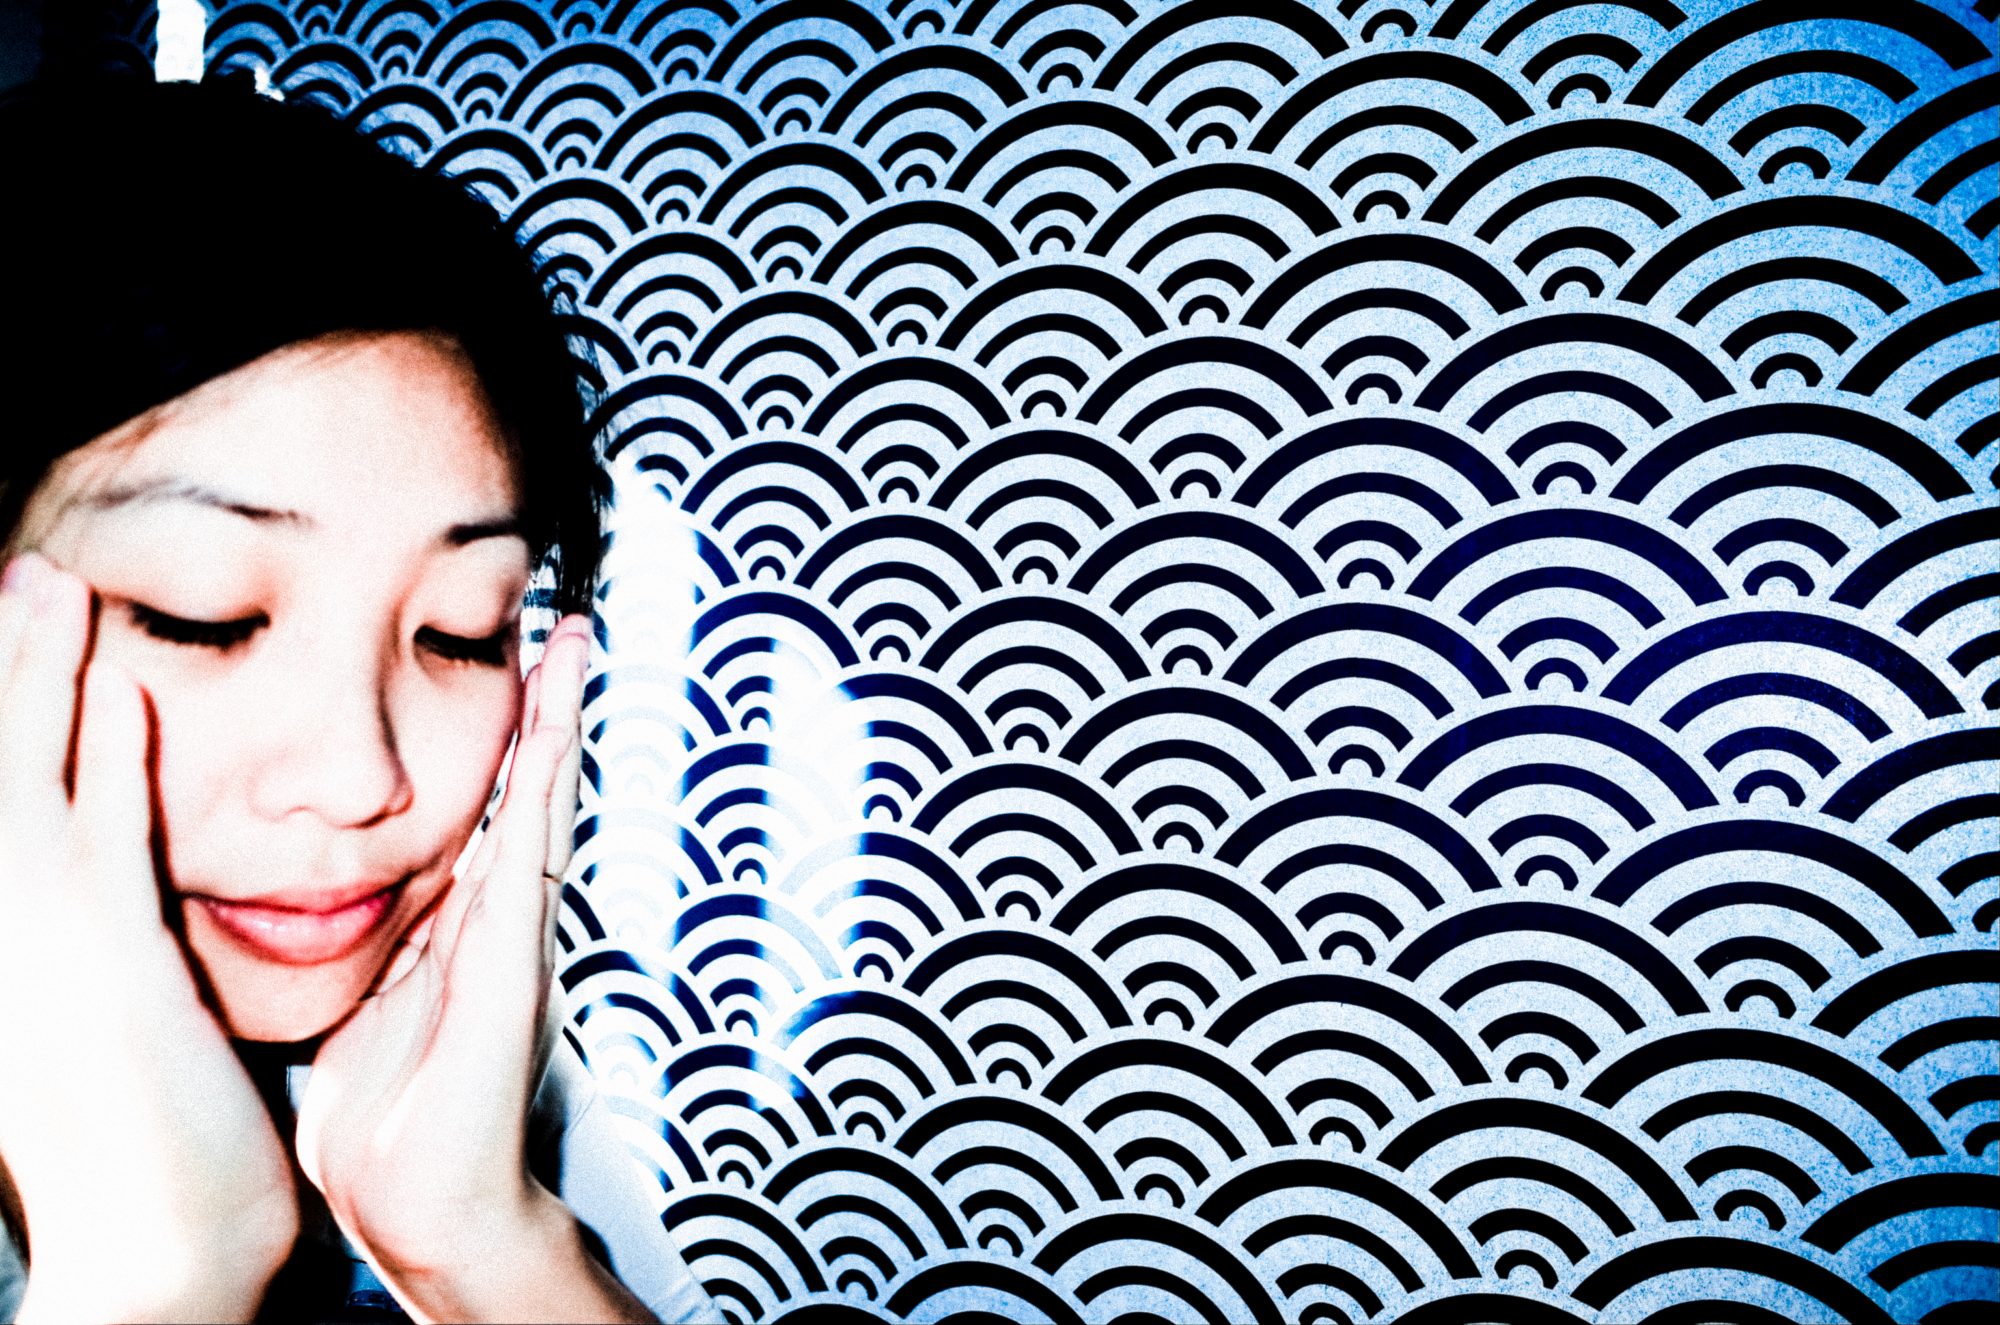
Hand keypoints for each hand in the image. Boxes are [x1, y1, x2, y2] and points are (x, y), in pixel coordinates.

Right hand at [0, 552, 298, 1322]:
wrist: (156, 1252)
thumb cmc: (145, 1160)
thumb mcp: (107, 1033)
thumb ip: (103, 955)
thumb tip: (113, 897)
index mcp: (22, 951)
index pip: (12, 807)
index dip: (14, 724)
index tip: (25, 650)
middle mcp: (13, 934)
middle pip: (0, 771)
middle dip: (8, 672)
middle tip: (21, 577)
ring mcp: (46, 942)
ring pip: (34, 776)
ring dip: (40, 675)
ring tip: (48, 583)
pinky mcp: (103, 957)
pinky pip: (103, 828)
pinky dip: (101, 752)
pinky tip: (116, 685)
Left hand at [294, 613, 590, 1312]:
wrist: (422, 1204)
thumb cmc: (389, 1125)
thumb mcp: (368, 1012)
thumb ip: (381, 956)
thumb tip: (355, 906)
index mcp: (463, 931)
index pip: (487, 816)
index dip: (507, 745)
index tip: (519, 676)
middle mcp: (498, 924)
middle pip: (527, 794)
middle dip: (550, 711)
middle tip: (569, 631)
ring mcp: (513, 940)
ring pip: (536, 808)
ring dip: (558, 726)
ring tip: (573, 650)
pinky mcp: (511, 966)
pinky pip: (525, 858)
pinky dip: (541, 792)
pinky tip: (551, 733)